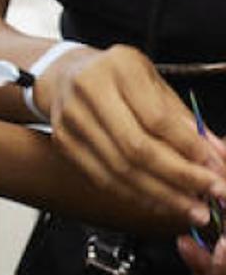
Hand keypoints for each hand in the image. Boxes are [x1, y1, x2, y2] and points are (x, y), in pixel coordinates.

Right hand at [37, 44, 225, 222]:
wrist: (65, 76)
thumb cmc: (117, 77)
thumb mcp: (154, 82)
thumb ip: (182, 117)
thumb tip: (215, 153)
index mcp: (119, 69)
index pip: (157, 118)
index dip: (187, 147)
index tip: (213, 166)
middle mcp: (89, 93)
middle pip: (136, 148)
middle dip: (178, 176)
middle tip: (209, 191)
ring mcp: (72, 121)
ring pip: (120, 170)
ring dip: (160, 194)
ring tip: (189, 206)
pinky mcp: (64, 144)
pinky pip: (103, 178)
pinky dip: (135, 194)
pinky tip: (158, 201)